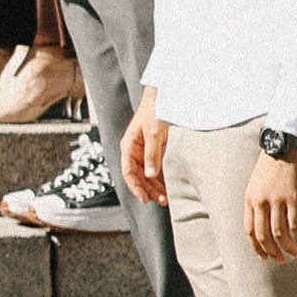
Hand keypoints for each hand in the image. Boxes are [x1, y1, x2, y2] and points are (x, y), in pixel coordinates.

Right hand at [120, 91, 170, 208]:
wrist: (164, 95)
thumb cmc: (155, 110)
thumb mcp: (154, 133)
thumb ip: (152, 155)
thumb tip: (149, 175)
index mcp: (129, 146)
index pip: (128, 172)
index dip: (135, 187)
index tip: (144, 199)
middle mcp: (134, 150)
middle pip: (137, 176)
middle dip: (148, 190)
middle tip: (161, 201)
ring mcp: (145, 150)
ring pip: (146, 174)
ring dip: (154, 186)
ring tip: (165, 197)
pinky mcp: (155, 149)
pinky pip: (155, 167)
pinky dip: (161, 178)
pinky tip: (167, 185)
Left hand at [250, 150, 296, 263]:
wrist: (282, 146)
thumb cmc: (270, 168)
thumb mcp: (255, 185)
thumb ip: (256, 205)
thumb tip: (261, 227)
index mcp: (249, 199)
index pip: (249, 230)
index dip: (257, 247)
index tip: (265, 257)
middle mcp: (261, 201)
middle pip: (264, 235)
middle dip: (273, 251)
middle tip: (281, 260)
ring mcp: (277, 199)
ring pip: (281, 233)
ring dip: (289, 248)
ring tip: (295, 254)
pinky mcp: (294, 196)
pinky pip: (295, 223)